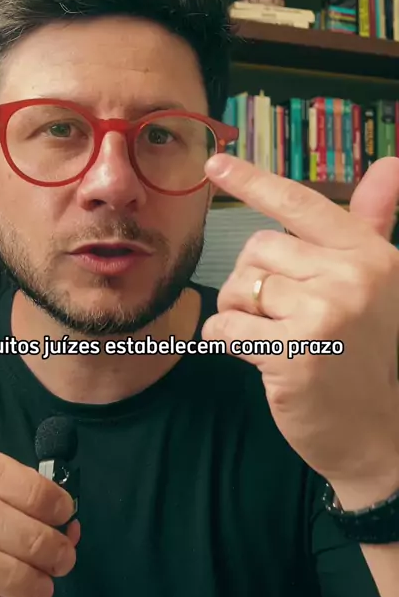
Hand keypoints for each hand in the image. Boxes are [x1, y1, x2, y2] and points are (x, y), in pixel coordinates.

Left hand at [202, 155, 398, 493]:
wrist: (378, 434)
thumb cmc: (369, 355)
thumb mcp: (379, 284)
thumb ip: (371, 224)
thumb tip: (392, 164)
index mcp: (369, 255)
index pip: (302, 205)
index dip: (254, 181)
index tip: (215, 162)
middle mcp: (351, 277)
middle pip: (258, 250)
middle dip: (252, 279)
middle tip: (278, 315)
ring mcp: (324, 315)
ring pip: (239, 287)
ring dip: (238, 312)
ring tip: (271, 337)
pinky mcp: (293, 353)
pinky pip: (226, 327)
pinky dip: (222, 339)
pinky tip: (247, 353)